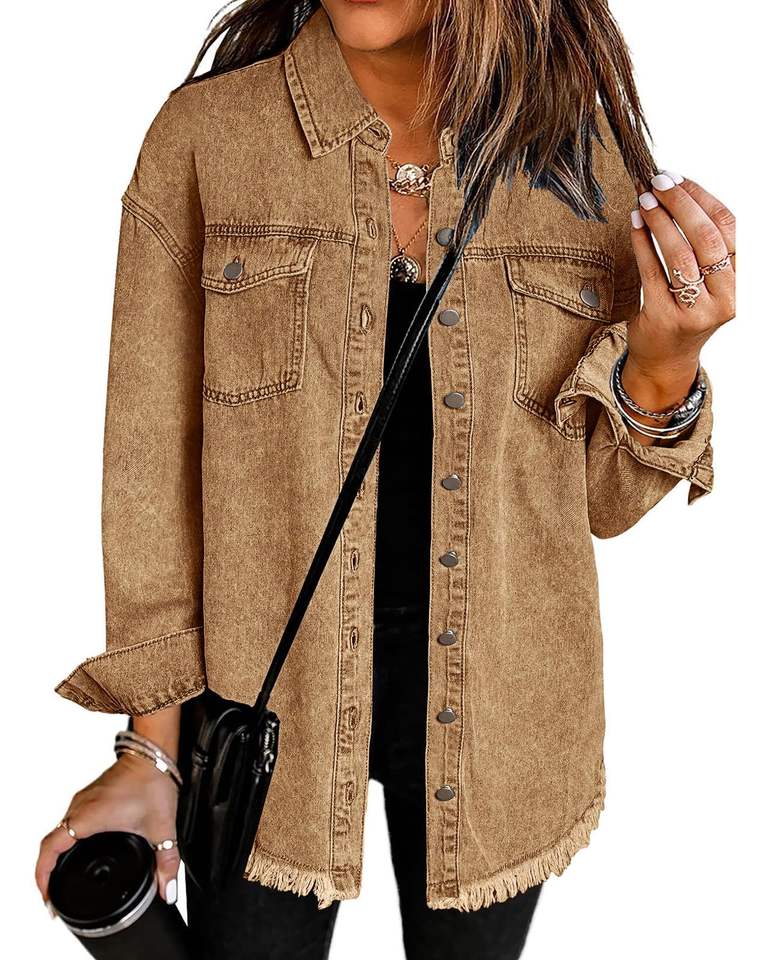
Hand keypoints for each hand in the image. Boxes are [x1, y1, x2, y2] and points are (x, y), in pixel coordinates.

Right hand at [35, 753, 180, 912]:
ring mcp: (84, 800)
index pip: (50, 849)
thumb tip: (168, 889)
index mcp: (89, 817)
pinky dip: (68, 839)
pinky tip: (79, 849)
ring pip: (59, 830)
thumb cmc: (153, 781)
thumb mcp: (161, 828)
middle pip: (50, 842)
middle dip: (47, 870)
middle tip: (53, 893)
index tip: (47, 895)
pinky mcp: (91, 795)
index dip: (43, 875)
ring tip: (62, 875)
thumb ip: (167, 862)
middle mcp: (80, 807)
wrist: (154, 753)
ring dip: (57, 853)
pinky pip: (70, 820)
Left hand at [624, 170, 735, 410]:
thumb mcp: (705, 283)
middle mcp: (721, 298)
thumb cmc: (683, 313)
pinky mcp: (663, 318)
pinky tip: (634, 224)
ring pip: (680, 255)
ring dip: (660, 221)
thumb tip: (677, 192)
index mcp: (736, 282)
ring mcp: (693, 311)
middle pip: (706, 239)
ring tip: (644, 200)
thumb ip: (701, 248)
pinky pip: (652, 273)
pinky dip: (642, 244)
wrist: (665, 360)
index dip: (702, 198)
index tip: (679, 178)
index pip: (728, 228)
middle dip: (681, 204)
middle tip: (657, 182)